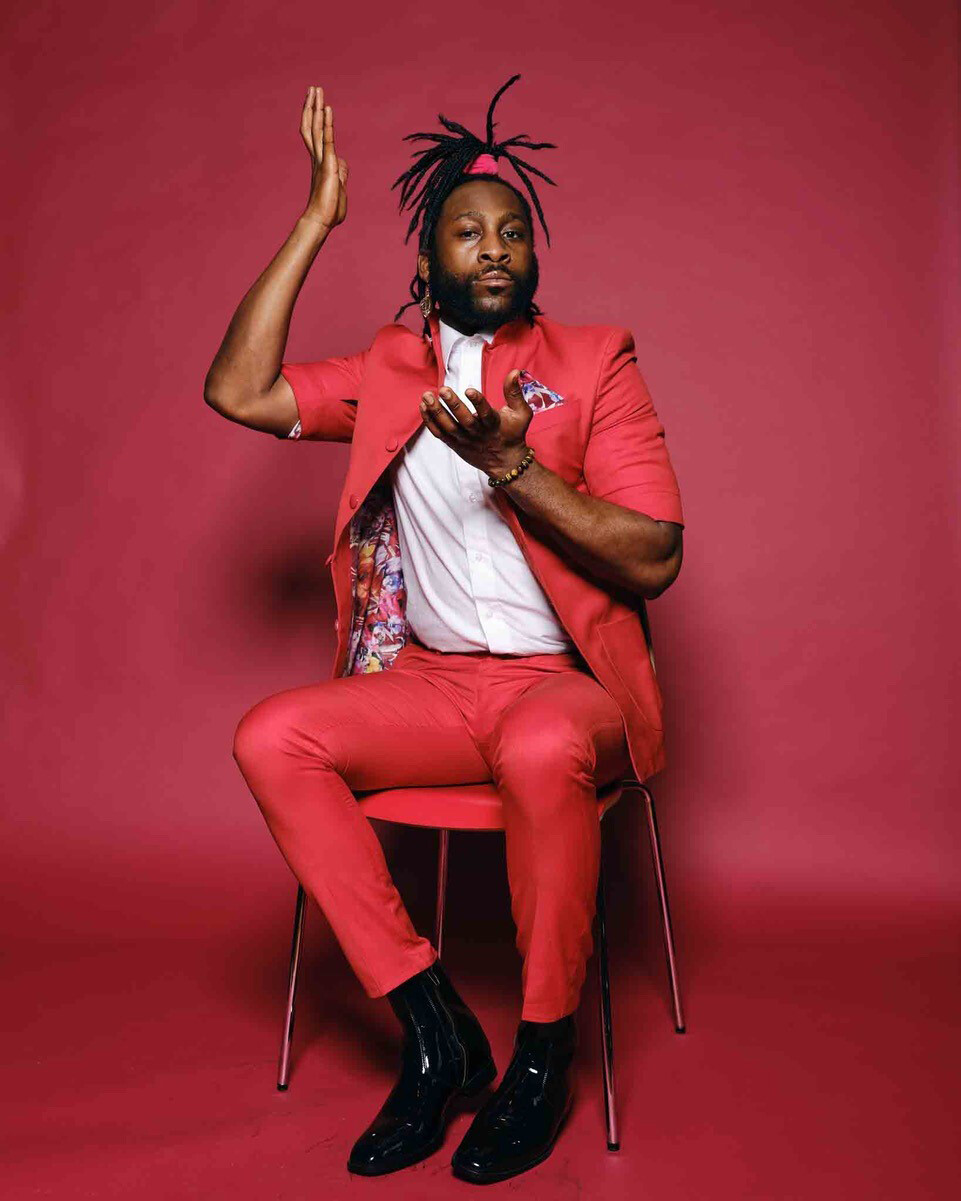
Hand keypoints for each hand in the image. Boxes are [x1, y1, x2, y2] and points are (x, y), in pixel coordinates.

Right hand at [300, 85, 347, 230]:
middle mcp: (317, 157)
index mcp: (319, 162)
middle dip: (312, 106)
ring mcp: (321, 160)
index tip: (316, 103)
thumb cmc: (329, 209)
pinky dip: (328, 123)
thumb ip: (340, 172)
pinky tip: (327, 108)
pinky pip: (328, 140)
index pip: (315, 135)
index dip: (315, 118)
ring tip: (316, 90)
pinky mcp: (328, 165)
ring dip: (316, 108)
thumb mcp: (339, 186)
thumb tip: (342, 162)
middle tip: (313, 89)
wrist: (322, 220)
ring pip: (316, 128)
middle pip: (312, 126)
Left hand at [419, 368, 532, 477]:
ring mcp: (465, 441)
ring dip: (436, 412)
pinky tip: (423, 407)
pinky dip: (430, 422)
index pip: (486, 413)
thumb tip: (514, 372)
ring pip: (448, 428)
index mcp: (494, 425)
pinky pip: (440, 434)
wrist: (504, 463)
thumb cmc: (513, 434)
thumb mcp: (521, 414)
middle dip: (453, 405)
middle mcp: (478, 434)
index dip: (478, 402)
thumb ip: (515, 392)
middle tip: (443, 390)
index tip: (469, 390)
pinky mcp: (455, 445)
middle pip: (464, 421)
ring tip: (427, 396)